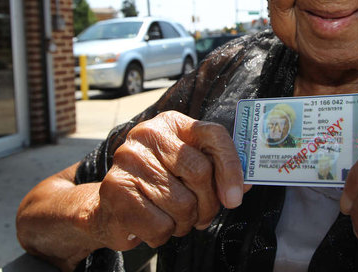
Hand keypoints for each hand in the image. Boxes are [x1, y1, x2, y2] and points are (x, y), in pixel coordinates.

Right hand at [87, 111, 245, 250]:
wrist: (112, 204)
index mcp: (173, 123)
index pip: (214, 136)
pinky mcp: (115, 189)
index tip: (235, 197)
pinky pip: (160, 225)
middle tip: (203, 215)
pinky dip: (164, 234)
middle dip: (208, 204)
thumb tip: (245, 184)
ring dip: (186, 222)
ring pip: (182, 203)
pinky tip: (156, 226)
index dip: (231, 168)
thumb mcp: (190, 167)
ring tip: (176, 219)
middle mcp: (148, 134)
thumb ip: (218, 170)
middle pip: (200, 172)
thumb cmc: (160, 183)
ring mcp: (129, 159)